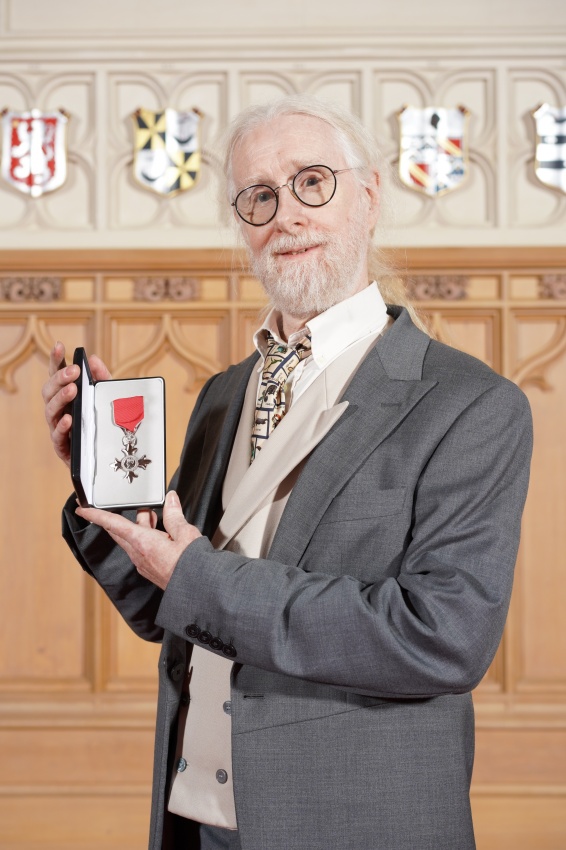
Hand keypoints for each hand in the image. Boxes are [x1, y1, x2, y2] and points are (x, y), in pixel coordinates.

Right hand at [42, 342, 110, 467]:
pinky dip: (62, 426)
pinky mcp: (62, 447)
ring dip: (60, 398)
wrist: (107, 458)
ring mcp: (57, 427)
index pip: (57, 374)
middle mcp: (58, 409)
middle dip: (60, 379)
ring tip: (72, 390)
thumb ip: (102, 379)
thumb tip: (93, 359)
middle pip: (49, 390)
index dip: (56, 359)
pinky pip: (57, 436)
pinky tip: (68, 418)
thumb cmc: (102, 423)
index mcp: (66, 395)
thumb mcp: (107, 399)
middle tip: (73, 371)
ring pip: (50, 410)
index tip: (59, 345)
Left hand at [76, 490, 201, 589]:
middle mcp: (138, 554)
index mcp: (143, 542)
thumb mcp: (185, 533)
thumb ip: (174, 515)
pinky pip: (141, 549)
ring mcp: (144, 564)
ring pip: (133, 539)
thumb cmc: (191, 567)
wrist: (197, 591)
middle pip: (121, 531)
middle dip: (124, 516)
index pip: (113, 524)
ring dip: (139, 525)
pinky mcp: (150, 569)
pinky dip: (146, 536)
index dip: (95, 515)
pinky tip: (160, 533)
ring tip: (153, 515)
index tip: (82, 508)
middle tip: (131, 505)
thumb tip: (170, 500)